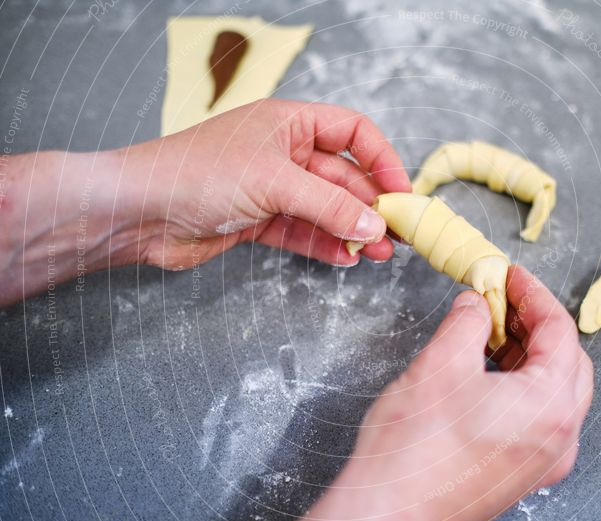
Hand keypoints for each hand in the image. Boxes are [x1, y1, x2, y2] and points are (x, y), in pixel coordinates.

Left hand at [122, 98, 410, 268]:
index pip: (351, 132)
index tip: (402, 191)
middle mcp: (283, 153)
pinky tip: (345, 258)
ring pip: (325, 209)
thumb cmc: (199, 174)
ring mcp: (271, 189)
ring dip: (351, 230)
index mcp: (288, 123)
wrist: (140, 212)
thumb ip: (328, 204)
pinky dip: (324, 245)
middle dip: (369, 205)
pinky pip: (302, 232)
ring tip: (378, 253)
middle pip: (342, 177)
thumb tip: (375, 224)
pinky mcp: (258, 221)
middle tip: (396, 234)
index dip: (381, 159)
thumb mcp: (275, 182)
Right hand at [292, 265, 593, 520]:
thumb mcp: (441, 363)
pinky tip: (487, 371)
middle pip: (567, 362)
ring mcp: (543, 461)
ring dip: (527, 355)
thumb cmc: (414, 449)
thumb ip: (468, 321)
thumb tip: (477, 304)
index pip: (560, 332)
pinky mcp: (521, 474)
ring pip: (553, 392)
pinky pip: (536, 418)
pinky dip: (520, 386)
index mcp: (551, 406)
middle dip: (536, 324)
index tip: (511, 276)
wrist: (389, 515)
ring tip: (490, 331)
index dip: (534, 295)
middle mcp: (559, 437)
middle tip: (503, 299)